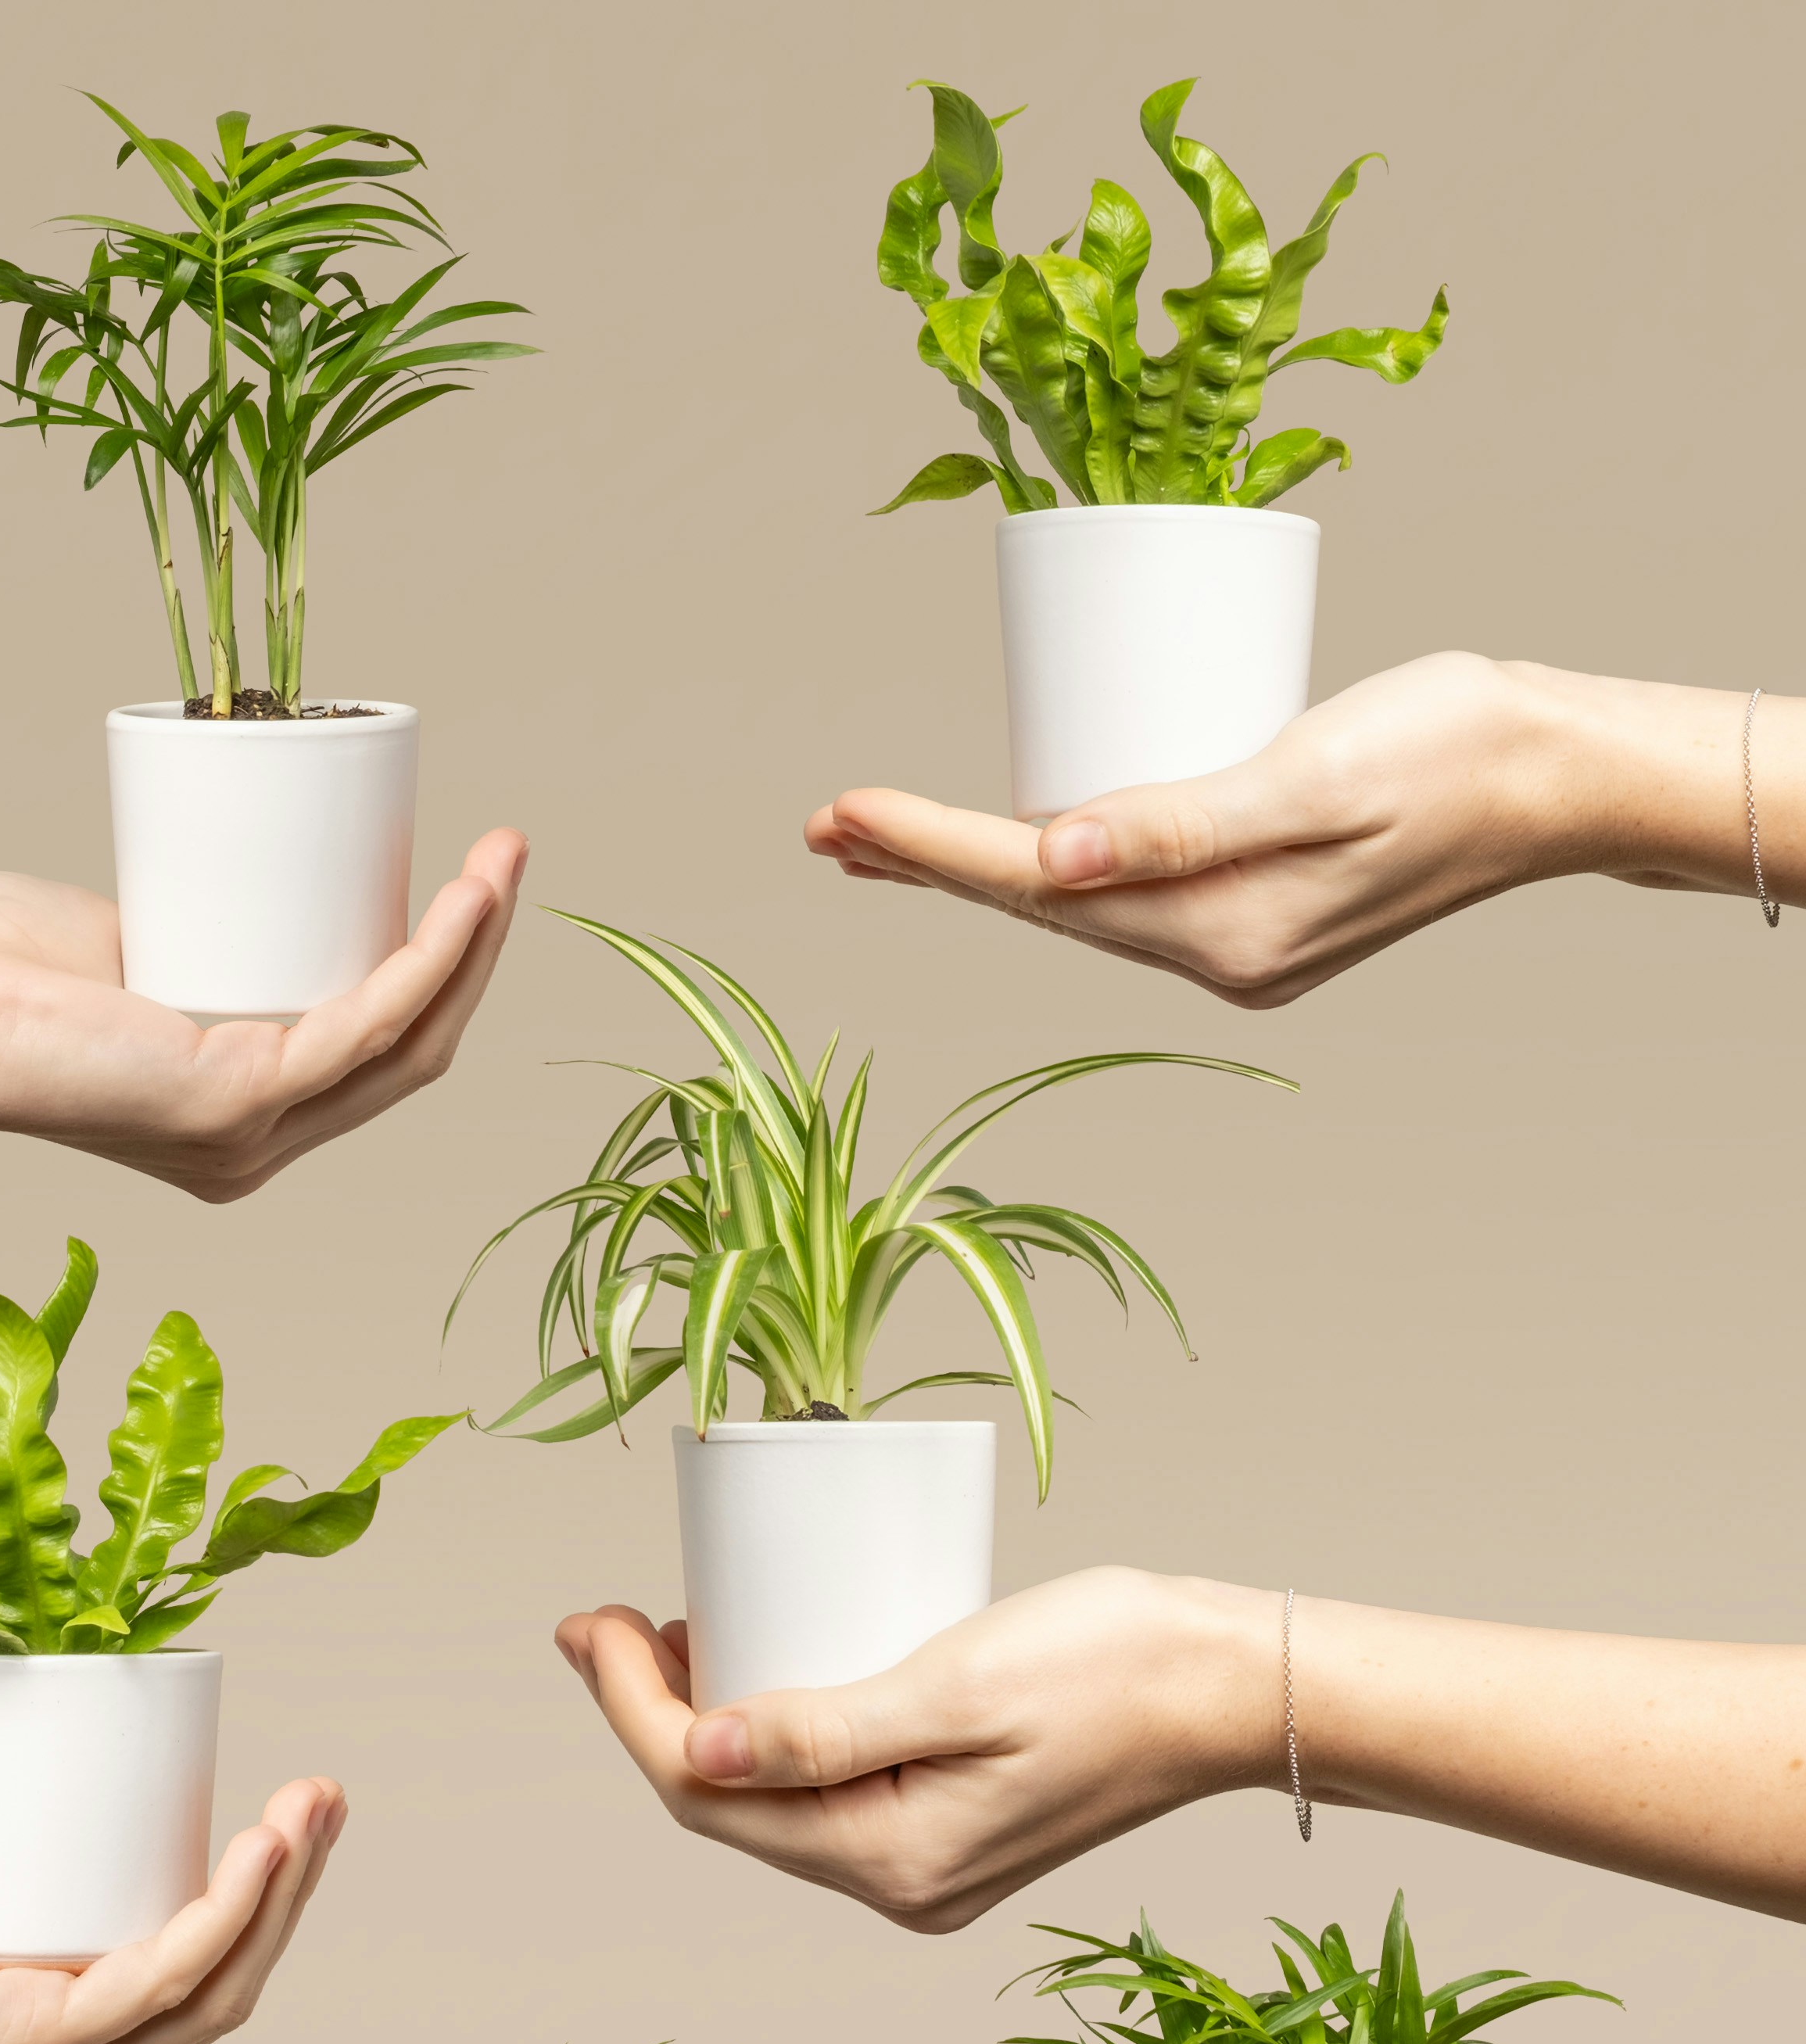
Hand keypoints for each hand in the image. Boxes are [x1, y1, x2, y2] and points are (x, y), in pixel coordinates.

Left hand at [0, 830, 526, 1198]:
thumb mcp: (121, 945)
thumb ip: (176, 927)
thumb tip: (218, 863)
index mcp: (233, 1123)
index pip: (368, 1053)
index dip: (435, 969)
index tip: (464, 880)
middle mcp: (253, 1149)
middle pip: (409, 1051)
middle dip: (476, 949)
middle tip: (506, 854)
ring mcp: (248, 1137)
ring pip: (405, 1043)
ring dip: (473, 945)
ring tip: (503, 858)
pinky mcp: (234, 1102)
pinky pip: (366, 1028)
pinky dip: (428, 962)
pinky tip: (460, 903)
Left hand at [0, 1779, 344, 2043]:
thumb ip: (19, 1864)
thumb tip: (84, 1790)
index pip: (191, 1995)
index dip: (261, 1909)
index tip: (293, 1817)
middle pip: (220, 1995)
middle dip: (290, 1890)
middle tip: (324, 1796)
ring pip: (206, 1993)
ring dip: (276, 1892)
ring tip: (308, 1805)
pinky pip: (156, 1981)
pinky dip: (220, 1914)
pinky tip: (256, 1853)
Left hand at [554, 1575, 1275, 1932]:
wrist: (1230, 1686)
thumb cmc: (1115, 1668)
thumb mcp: (959, 1685)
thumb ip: (829, 1728)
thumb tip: (699, 1749)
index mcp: (894, 1862)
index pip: (707, 1796)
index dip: (629, 1710)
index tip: (589, 1623)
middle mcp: (901, 1885)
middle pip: (727, 1806)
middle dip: (651, 1713)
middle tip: (605, 1618)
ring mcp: (926, 1864)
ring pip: (772, 1798)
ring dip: (709, 1720)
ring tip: (667, 1631)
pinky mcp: (949, 1826)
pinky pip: (825, 1788)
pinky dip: (774, 1731)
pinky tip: (758, 1666)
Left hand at [805, 656, 1784, 1007]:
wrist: (1558, 773)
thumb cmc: (1455, 748)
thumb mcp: (1315, 772)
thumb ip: (1187, 819)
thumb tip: (1052, 858)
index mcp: (1220, 933)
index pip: (1036, 887)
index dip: (930, 848)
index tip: (839, 813)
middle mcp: (1217, 957)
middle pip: (1038, 907)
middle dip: (926, 865)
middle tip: (823, 827)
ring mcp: (1237, 943)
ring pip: (1074, 904)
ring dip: (976, 869)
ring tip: (878, 839)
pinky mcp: (1256, 910)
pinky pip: (1122, 894)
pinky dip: (1051, 864)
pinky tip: (1013, 845)